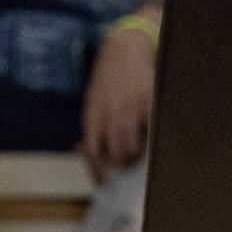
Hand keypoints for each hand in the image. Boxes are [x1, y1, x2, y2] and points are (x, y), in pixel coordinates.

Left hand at [79, 20, 156, 177]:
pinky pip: (151, 132)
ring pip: (131, 147)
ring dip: (135, 153)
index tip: (102, 182)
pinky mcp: (150, 102)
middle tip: (127, 160)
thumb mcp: (92, 100)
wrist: (125, 49)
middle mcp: (110, 113)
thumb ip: (90, 125)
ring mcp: (131, 108)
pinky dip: (152, 140)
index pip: (92, 151)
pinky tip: (152, 137)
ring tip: (139, 148)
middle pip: (114, 153)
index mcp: (93, 114)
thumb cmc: (109, 78)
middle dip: (121, 162)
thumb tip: (80, 149)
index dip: (97, 170)